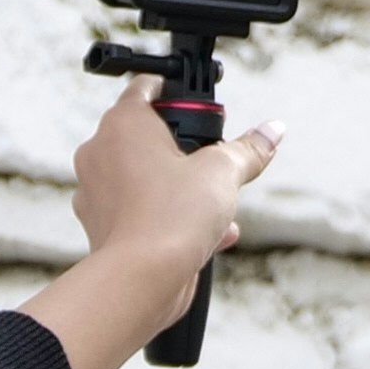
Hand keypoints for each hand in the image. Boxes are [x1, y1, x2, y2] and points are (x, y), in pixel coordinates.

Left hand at [69, 76, 279, 284]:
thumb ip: (248, 148)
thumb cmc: (173, 216)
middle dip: (184, 148)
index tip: (197, 103)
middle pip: (146, 135)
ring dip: (181, 187)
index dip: (175, 91)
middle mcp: (99, 153)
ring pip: (144, 177)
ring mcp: (95, 191)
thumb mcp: (224, 172)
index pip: (145, 88)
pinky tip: (210, 233)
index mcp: (122, 124)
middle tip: (213, 159)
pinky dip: (170, 217)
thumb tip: (273, 131)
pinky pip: (140, 211)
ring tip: (215, 204)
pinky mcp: (101, 227)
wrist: (141, 280)